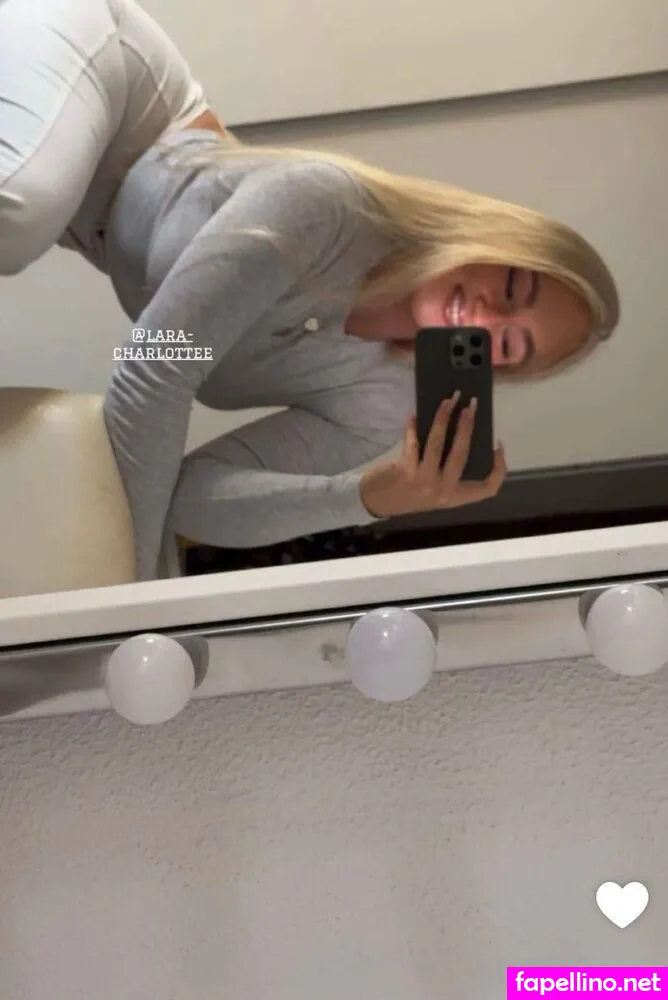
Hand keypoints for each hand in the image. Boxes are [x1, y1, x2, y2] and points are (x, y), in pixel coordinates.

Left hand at [360, 393, 506, 518]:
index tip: (497, 444)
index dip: (499, 466)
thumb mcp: (434, 489)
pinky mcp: (405, 471)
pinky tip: (413, 415)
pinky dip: (413, 426)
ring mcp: (424, 482)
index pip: (488, 488)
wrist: (375, 503)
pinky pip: (413, 442)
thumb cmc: (408, 493)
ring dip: (443, 418)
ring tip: (448, 401)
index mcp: (455, 497)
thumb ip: (448, 470)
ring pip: (438, 443)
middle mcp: (443, 491)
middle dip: (468, 426)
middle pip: (462, 454)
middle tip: (471, 405)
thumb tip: (461, 432)